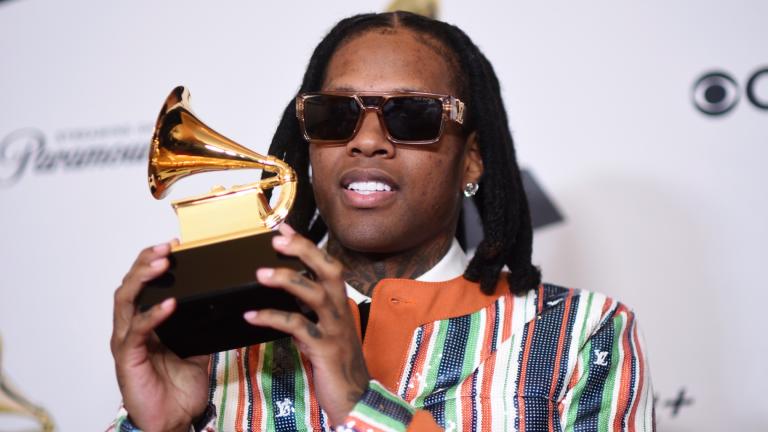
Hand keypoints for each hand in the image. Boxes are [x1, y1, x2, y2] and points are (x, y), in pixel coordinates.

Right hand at [111, 242, 209, 431]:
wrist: (173, 421)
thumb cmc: (178, 389)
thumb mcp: (198, 349)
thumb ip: (202, 326)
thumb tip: (222, 303)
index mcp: (147, 322)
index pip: (145, 283)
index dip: (155, 261)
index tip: (176, 245)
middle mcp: (132, 327)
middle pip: (130, 284)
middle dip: (146, 261)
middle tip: (167, 247)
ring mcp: (127, 342)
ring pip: (125, 300)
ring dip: (142, 279)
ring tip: (161, 263)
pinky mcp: (128, 358)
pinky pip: (137, 331)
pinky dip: (152, 315)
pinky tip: (169, 305)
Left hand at [244, 224, 369, 425]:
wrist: (355, 397)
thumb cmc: (337, 364)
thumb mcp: (323, 331)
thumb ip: (309, 313)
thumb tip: (287, 297)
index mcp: (339, 303)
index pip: (326, 265)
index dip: (306, 246)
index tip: (284, 229)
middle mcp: (340, 310)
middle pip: (328, 269)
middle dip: (304, 250)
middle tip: (278, 239)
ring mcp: (334, 328)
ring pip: (314, 293)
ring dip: (286, 279)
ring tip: (260, 273)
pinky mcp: (324, 347)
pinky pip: (297, 326)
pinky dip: (272, 317)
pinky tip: (251, 316)